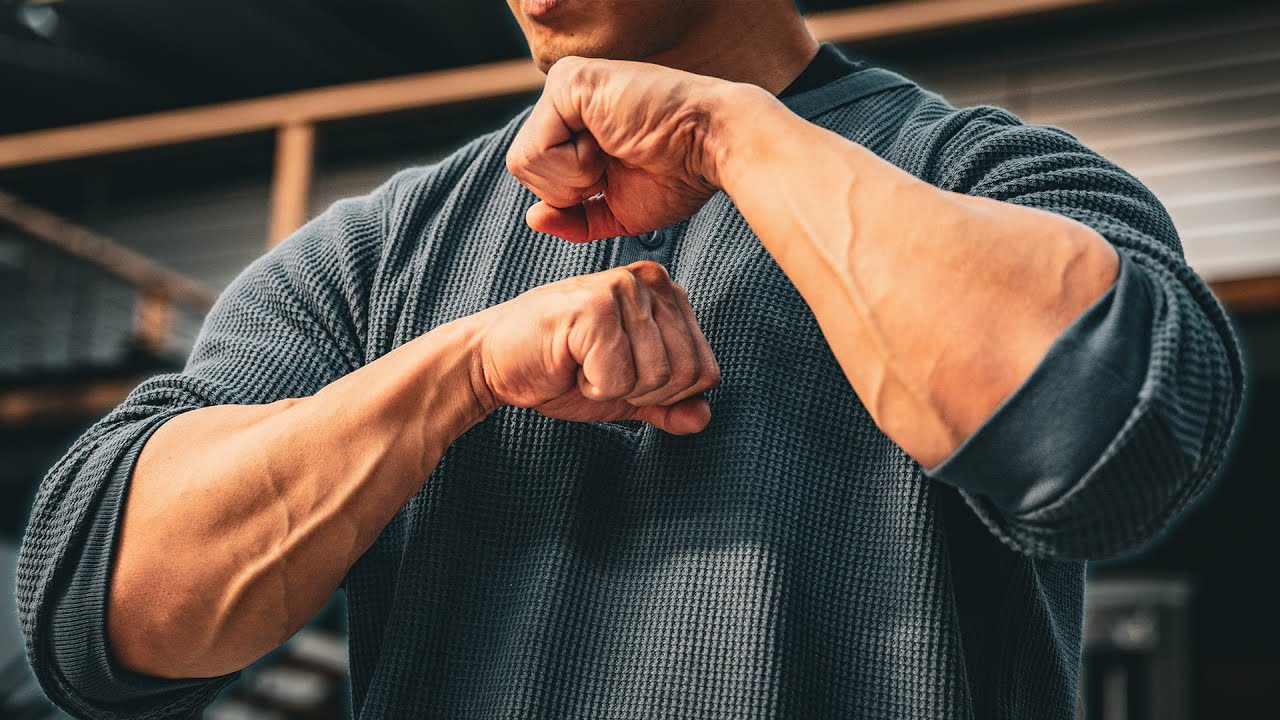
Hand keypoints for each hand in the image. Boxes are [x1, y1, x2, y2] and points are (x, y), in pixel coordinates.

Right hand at [472, 260, 719, 434]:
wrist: (494, 362)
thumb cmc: (559, 369)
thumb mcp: (625, 392)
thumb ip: (667, 405)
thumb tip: (703, 418)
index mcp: (666, 294)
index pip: (706, 370)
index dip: (666, 396)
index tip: (623, 377)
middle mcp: (650, 281)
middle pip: (686, 374)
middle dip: (642, 394)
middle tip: (601, 373)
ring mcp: (622, 289)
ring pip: (656, 377)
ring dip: (614, 389)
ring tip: (584, 364)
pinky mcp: (593, 308)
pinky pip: (619, 378)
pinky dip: (593, 387)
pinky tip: (570, 363)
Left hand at [507, 56, 734, 241]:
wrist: (712, 148)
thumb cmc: (679, 174)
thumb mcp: (617, 209)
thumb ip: (574, 217)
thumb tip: (532, 218)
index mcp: (574, 121)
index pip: (536, 172)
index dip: (572, 195)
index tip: (616, 174)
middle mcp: (564, 96)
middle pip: (522, 167)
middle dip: (569, 188)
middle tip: (616, 162)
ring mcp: (564, 84)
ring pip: (524, 161)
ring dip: (574, 176)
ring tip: (615, 149)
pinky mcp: (567, 83)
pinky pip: (536, 150)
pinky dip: (575, 166)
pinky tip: (611, 142)